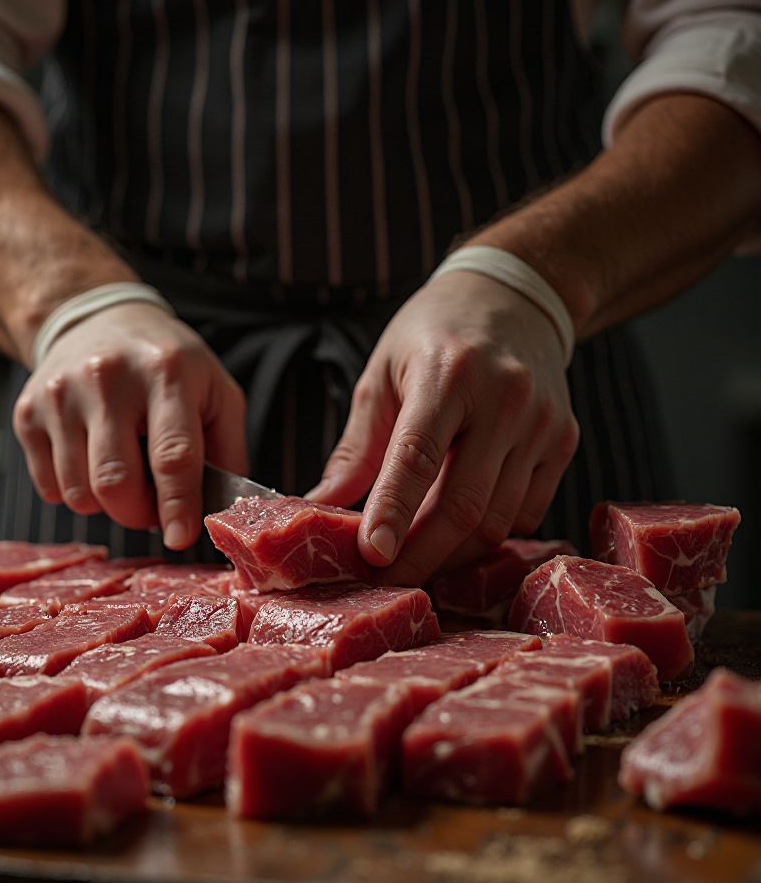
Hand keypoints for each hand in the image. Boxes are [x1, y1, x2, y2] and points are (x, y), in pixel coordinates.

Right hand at [13, 301, 247, 549]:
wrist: (95, 318)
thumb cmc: (166, 364)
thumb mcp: (215, 390)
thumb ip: (227, 451)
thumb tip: (223, 512)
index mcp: (166, 372)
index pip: (172, 455)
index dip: (177, 505)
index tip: (180, 538)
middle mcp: (107, 379)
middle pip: (116, 483)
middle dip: (138, 514)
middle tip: (153, 507)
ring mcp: (60, 395)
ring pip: (79, 493)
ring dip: (107, 506)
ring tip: (124, 474)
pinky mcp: (27, 412)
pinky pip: (50, 488)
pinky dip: (75, 492)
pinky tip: (90, 461)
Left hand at [307, 272, 579, 584]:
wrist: (514, 298)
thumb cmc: (433, 336)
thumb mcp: (382, 377)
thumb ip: (356, 449)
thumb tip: (318, 507)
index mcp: (447, 374)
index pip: (418, 456)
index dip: (394, 512)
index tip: (371, 556)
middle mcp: (504, 398)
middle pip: (463, 504)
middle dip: (421, 557)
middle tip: (384, 584)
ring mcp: (541, 423)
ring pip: (497, 519)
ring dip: (451, 554)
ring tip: (413, 565)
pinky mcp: (563, 441)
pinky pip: (525, 512)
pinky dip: (487, 535)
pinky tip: (456, 534)